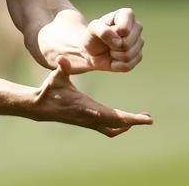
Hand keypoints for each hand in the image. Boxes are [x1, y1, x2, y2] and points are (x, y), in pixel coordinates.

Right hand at [32, 56, 151, 136]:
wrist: (40, 107)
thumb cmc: (49, 89)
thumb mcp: (56, 77)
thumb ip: (62, 68)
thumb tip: (61, 59)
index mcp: (86, 107)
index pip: (114, 116)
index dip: (131, 118)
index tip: (146, 119)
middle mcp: (89, 118)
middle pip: (117, 124)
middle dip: (134, 121)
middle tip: (148, 118)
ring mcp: (88, 123)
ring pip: (112, 129)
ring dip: (126, 125)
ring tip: (139, 119)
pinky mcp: (86, 123)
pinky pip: (106, 129)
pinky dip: (117, 126)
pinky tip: (123, 121)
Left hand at [82, 7, 143, 72]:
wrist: (91, 51)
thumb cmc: (93, 36)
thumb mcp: (93, 29)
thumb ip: (103, 31)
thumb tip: (119, 42)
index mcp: (127, 15)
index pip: (124, 29)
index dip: (112, 34)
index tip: (105, 31)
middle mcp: (137, 27)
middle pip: (127, 43)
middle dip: (113, 46)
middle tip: (107, 43)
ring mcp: (139, 42)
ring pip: (129, 55)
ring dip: (115, 56)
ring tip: (110, 50)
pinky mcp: (138, 56)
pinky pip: (129, 65)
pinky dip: (117, 65)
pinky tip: (113, 60)